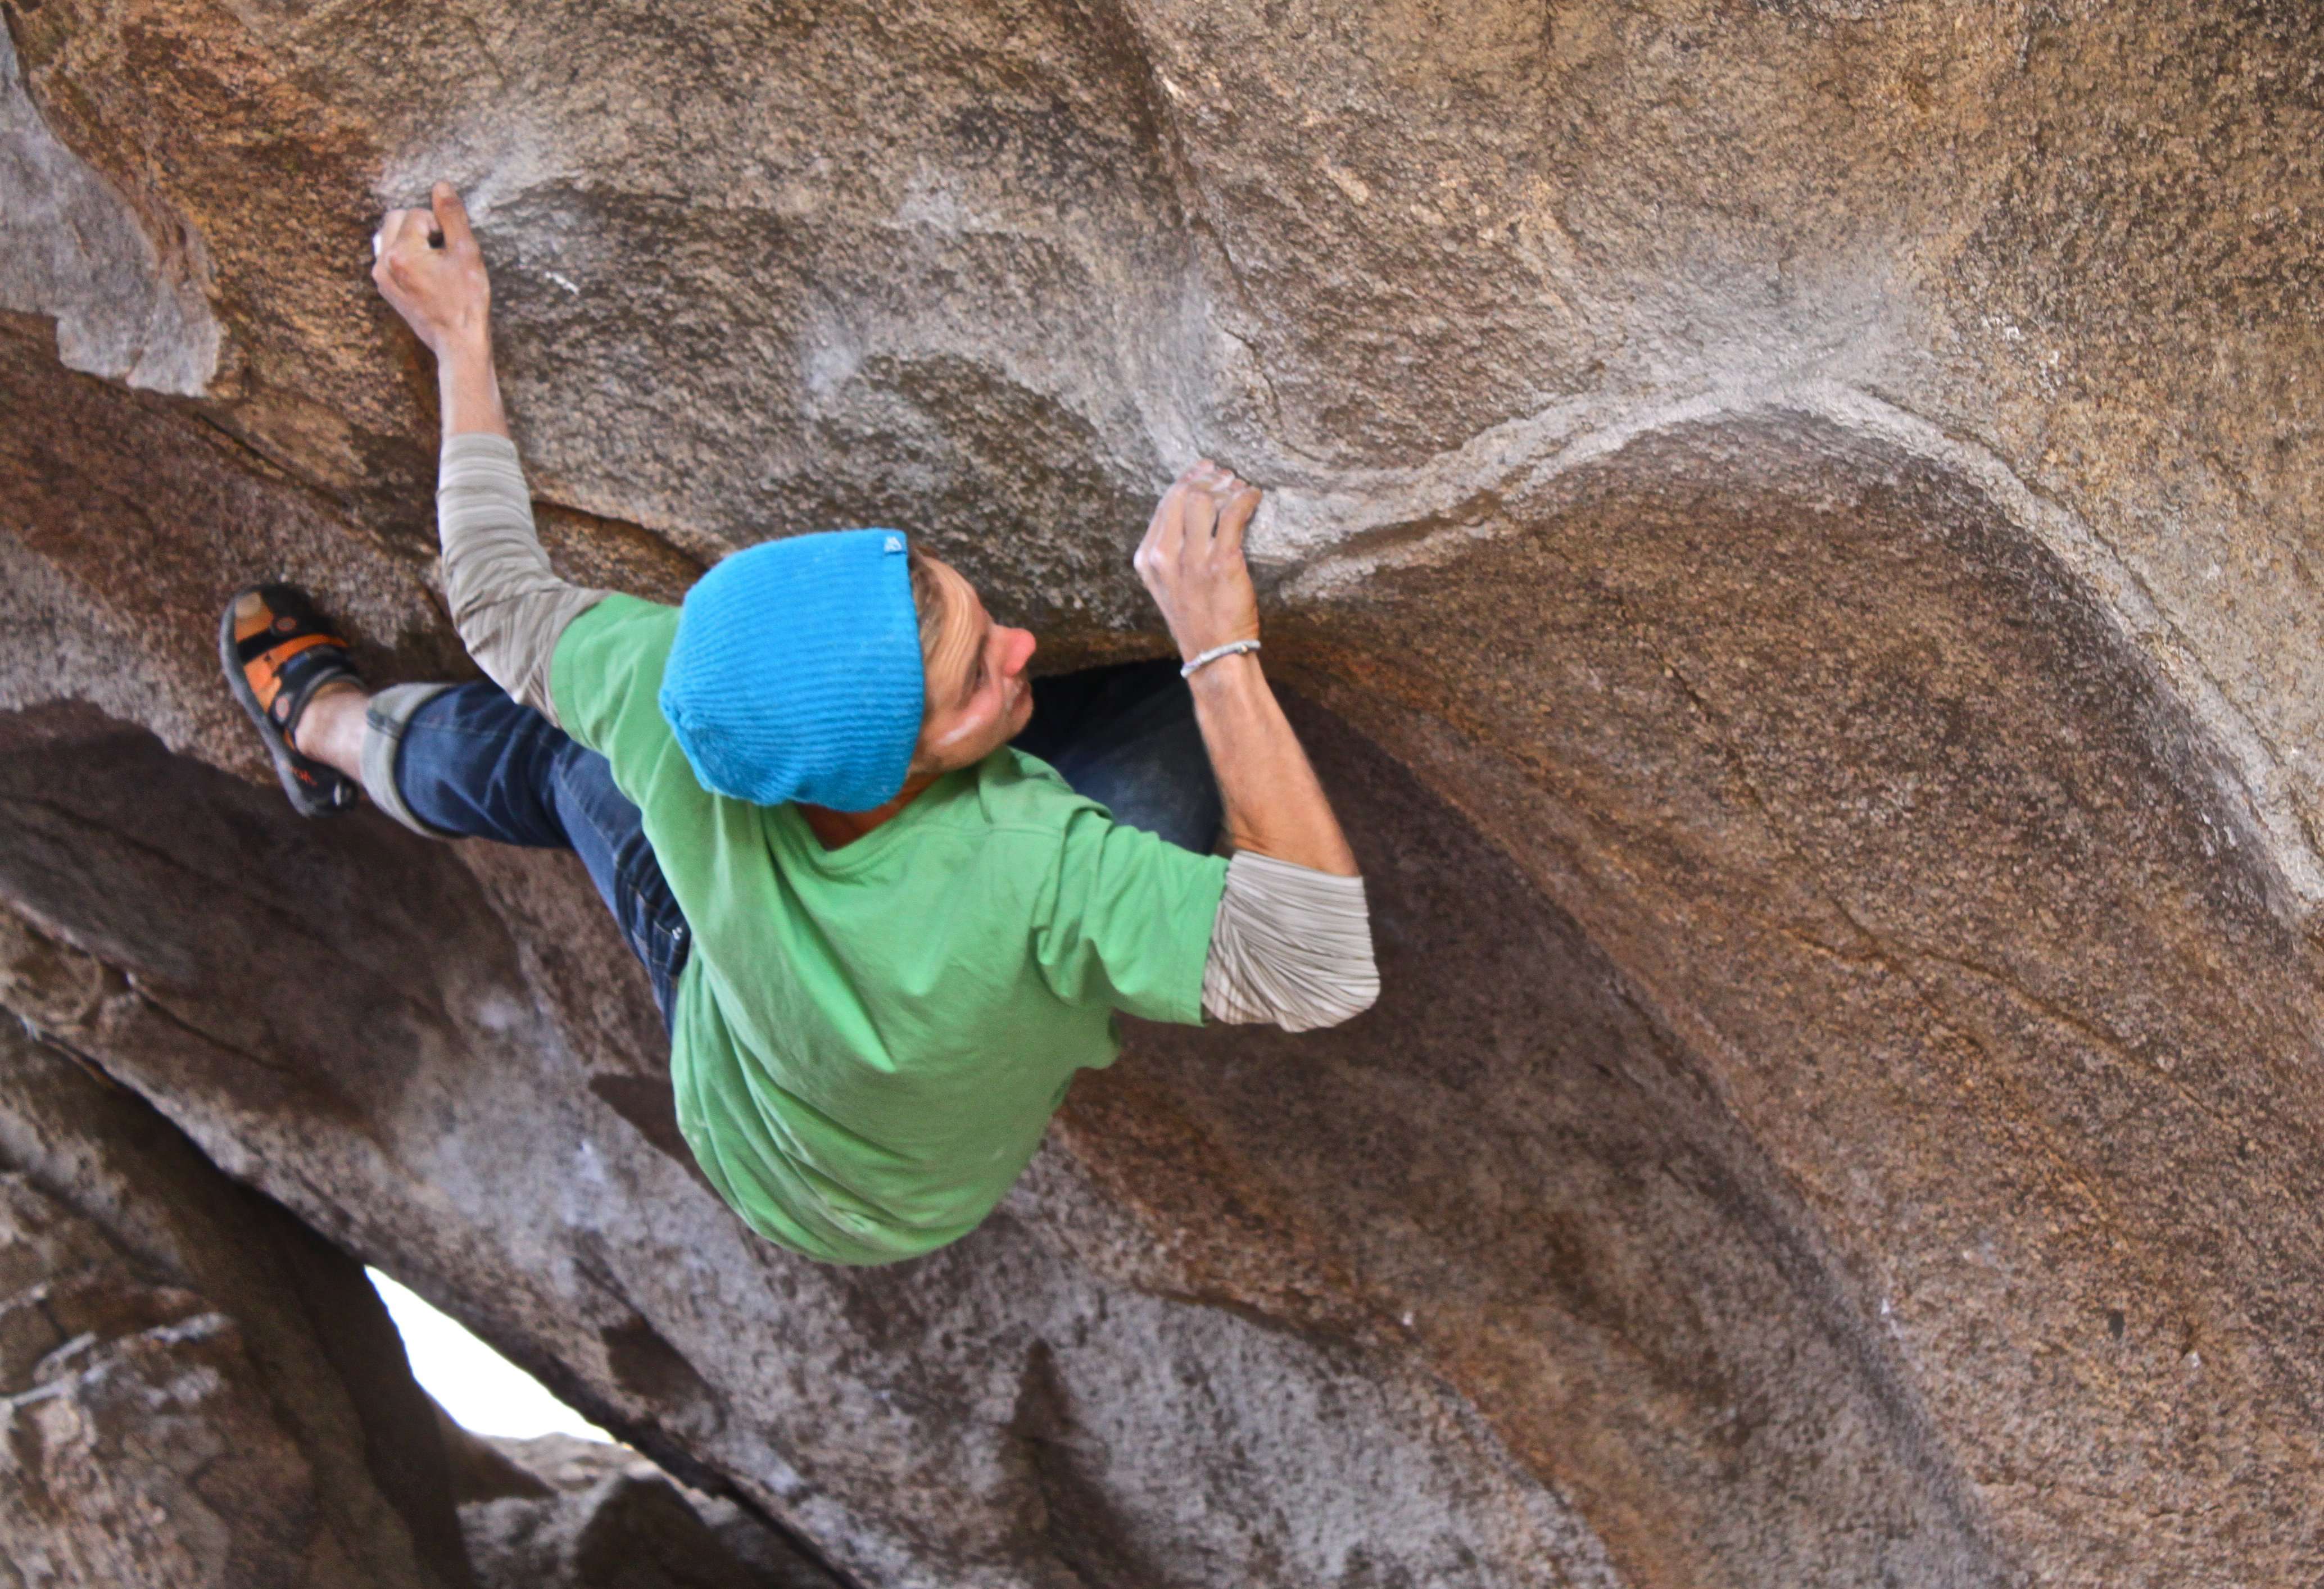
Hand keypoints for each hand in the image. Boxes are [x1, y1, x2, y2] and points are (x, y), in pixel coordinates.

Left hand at [371, 182, 489, 359]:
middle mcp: (384, 263)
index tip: (452, 250)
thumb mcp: (467, 254)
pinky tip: (426, 273)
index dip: (440, 226)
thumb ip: (452, 216)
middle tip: (442, 251)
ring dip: (411, 239)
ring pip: (390, 236)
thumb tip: (441, 185)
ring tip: (434, 262)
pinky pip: (388, 256)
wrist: (458, 343)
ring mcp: (381, 277)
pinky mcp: (385, 288)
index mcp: (402, 252)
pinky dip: (405, 255)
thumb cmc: (467, 301)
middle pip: (396, 219)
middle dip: (420, 226)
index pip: (417, 214)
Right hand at [1134, 460, 1262, 662]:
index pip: (1164, 504)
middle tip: (1225, 475)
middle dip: (1207, 479)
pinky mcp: (1222, 563)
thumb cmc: (1197, 620)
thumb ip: (1171, 553)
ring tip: (1240, 485)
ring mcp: (1193, 560)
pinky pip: (1233, 515)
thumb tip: (1192, 513)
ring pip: (1205, 501)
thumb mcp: (1169, 586)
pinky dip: (1246, 499)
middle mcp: (1165, 557)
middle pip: (1183, 496)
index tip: (1203, 470)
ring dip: (1226, 486)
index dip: (1186, 480)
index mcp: (1148, 560)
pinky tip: (1253, 497)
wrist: (1214, 654)